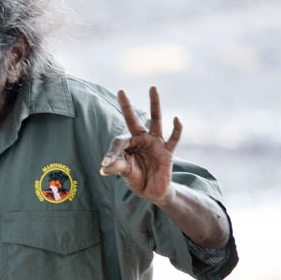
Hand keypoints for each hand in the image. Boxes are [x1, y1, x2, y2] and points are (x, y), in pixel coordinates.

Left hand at [100, 86, 181, 202]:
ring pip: (156, 120)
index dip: (112, 153)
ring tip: (152, 88)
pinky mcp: (167, 152)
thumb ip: (117, 167)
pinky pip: (173, 138)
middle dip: (127, 106)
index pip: (118, 142)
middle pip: (133, 119)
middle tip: (121, 91)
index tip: (105, 164)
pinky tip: (176, 119)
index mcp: (128, 144)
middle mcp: (141, 139)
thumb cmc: (136, 178)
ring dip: (154, 104)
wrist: (153, 191)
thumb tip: (103, 168)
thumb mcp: (125, 173)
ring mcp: (155, 143)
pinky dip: (177, 129)